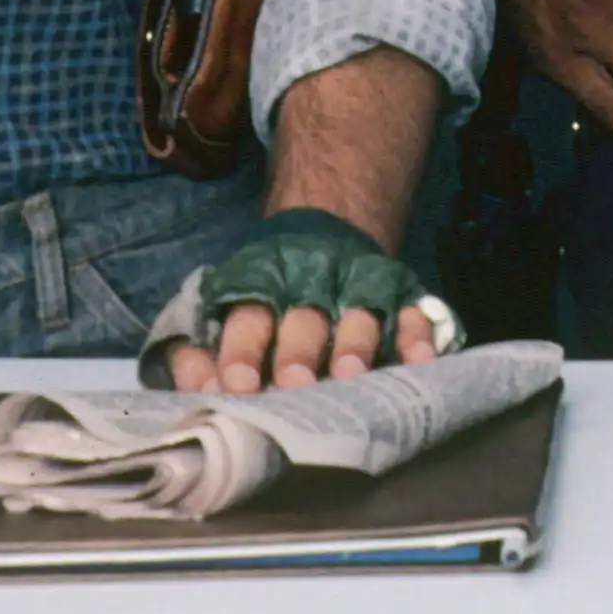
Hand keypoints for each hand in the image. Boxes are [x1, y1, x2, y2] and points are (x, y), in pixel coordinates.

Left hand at [151, 205, 454, 394]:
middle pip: (305, 315)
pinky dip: (417, 334)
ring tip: (350, 375)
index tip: (238, 384)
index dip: (243, 350)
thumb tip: (194, 386)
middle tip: (294, 381)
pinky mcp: (401, 291)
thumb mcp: (226, 308)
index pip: (250, 316)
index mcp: (265, 284)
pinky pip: (413, 310)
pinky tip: (418, 361)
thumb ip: (200, 350)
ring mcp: (362, 284)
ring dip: (356, 342)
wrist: (329, 226)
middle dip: (299, 348)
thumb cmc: (268, 290)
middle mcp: (314, 281)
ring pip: (361, 310)